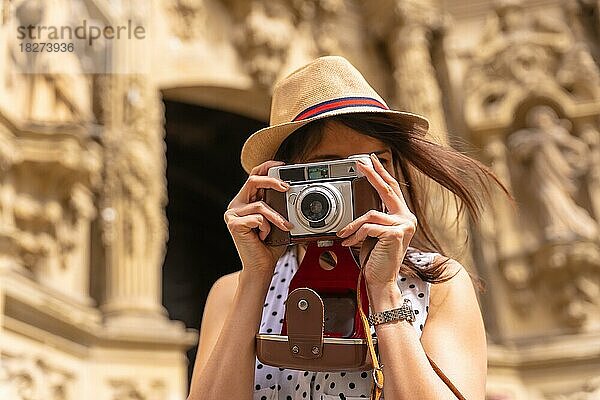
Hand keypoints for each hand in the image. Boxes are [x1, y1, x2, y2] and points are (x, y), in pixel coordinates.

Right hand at [224, 160, 292, 274]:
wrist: (261, 266)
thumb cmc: (270, 244)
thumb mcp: (277, 219)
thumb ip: (279, 204)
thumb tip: (291, 189)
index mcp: (246, 200)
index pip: (254, 176)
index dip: (266, 167)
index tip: (282, 165)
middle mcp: (237, 204)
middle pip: (252, 180)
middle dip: (271, 181)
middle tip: (287, 187)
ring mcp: (232, 214)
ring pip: (259, 205)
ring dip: (276, 216)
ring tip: (284, 226)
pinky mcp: (233, 224)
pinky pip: (256, 218)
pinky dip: (266, 227)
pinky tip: (264, 236)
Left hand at [336, 154, 416, 289]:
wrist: (381, 280)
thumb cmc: (376, 260)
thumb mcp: (373, 235)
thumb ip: (372, 220)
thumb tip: (360, 207)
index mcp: (403, 217)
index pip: (392, 189)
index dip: (381, 173)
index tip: (372, 160)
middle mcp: (407, 219)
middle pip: (387, 190)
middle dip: (371, 174)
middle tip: (359, 163)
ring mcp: (404, 226)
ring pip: (370, 214)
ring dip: (353, 226)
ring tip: (344, 234)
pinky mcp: (395, 234)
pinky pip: (368, 227)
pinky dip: (356, 235)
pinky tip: (350, 243)